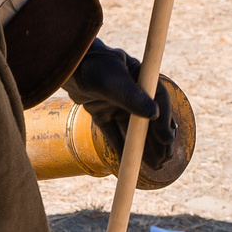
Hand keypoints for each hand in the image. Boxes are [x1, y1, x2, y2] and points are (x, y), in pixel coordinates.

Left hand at [61, 39, 175, 166]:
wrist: (64, 65)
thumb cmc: (92, 66)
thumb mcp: (113, 81)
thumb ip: (132, 97)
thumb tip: (155, 114)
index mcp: (140, 78)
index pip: (159, 101)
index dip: (165, 120)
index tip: (167, 138)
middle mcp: (131, 92)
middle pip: (149, 119)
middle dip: (157, 140)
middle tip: (165, 159)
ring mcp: (115, 103)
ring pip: (132, 129)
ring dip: (143, 147)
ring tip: (155, 166)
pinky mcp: (101, 112)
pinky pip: (113, 133)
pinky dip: (121, 148)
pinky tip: (129, 162)